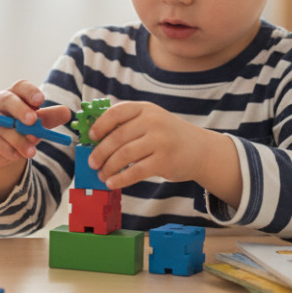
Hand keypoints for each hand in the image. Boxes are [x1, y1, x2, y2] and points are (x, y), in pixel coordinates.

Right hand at [0, 80, 73, 166]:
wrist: (1, 149)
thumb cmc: (20, 129)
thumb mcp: (37, 123)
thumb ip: (49, 118)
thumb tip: (67, 112)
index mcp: (15, 94)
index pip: (21, 86)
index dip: (30, 92)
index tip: (41, 101)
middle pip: (7, 100)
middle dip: (20, 110)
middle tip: (32, 121)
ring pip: (2, 125)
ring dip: (18, 139)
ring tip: (31, 152)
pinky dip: (6, 149)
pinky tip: (15, 155)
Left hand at [86, 101, 220, 189]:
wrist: (200, 150)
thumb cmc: (168, 136)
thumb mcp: (151, 120)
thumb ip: (127, 124)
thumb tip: (94, 138)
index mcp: (145, 109)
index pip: (117, 112)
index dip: (100, 124)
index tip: (91, 137)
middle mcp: (153, 121)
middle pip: (117, 137)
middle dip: (100, 152)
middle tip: (92, 163)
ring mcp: (160, 141)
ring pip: (124, 155)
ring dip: (108, 167)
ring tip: (101, 175)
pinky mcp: (164, 161)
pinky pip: (136, 171)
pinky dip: (121, 179)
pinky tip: (112, 183)